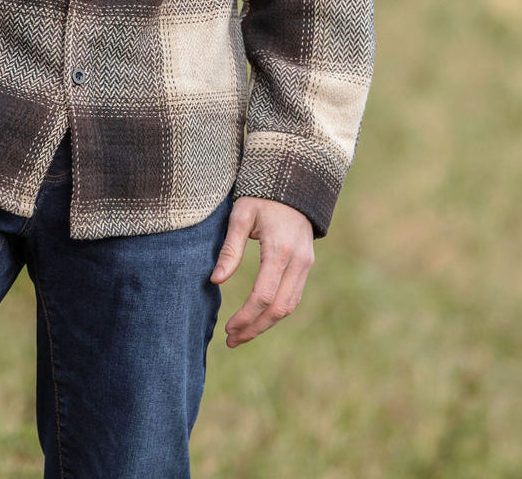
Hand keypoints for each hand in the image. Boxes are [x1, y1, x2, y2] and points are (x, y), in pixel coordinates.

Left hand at [210, 196, 313, 346]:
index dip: (245, 317)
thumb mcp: (240, 216)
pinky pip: (294, 296)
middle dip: (255, 328)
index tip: (228, 328)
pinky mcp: (306, 264)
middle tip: (231, 340)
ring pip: (289, 306)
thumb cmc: (260, 197)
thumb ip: (230, 250)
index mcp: (279, 250)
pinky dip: (277, 311)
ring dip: (266, 324)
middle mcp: (298, 261)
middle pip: (279, 308)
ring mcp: (306, 264)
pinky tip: (258, 317)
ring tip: (241, 334)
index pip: (263, 296)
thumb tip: (215, 281)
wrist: (292, 181)